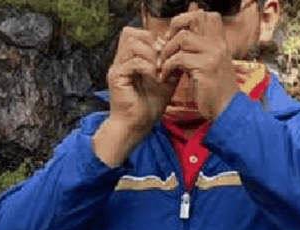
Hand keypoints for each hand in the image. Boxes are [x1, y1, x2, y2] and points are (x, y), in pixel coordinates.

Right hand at [92, 25, 173, 166]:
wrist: (135, 127)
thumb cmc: (147, 108)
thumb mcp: (165, 82)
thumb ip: (170, 66)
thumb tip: (182, 52)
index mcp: (130, 60)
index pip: (137, 34)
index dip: (153, 39)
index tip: (166, 54)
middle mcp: (121, 61)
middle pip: (131, 32)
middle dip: (151, 42)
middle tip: (162, 59)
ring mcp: (117, 68)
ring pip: (133, 44)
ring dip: (150, 54)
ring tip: (158, 69)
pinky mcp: (117, 78)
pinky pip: (133, 61)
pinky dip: (147, 67)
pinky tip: (155, 78)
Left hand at [156, 11, 240, 119]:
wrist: (227, 110)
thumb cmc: (214, 92)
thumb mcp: (208, 66)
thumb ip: (196, 51)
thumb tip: (171, 40)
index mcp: (220, 42)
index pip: (204, 15)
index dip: (185, 20)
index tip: (173, 37)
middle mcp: (218, 43)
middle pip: (196, 17)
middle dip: (175, 28)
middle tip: (165, 47)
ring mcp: (213, 54)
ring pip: (183, 38)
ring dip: (167, 52)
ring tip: (162, 67)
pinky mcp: (205, 67)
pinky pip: (178, 59)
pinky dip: (166, 68)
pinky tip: (164, 78)